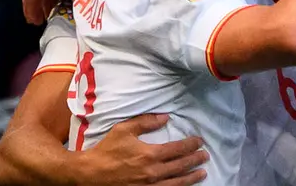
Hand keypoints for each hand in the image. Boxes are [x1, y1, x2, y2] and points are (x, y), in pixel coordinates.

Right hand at [79, 114, 207, 185]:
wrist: (90, 174)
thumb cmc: (107, 150)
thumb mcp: (124, 129)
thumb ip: (146, 122)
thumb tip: (165, 117)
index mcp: (150, 154)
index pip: (178, 149)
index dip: (191, 145)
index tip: (199, 142)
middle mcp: (153, 172)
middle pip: (181, 166)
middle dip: (195, 161)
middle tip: (205, 156)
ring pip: (177, 183)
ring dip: (191, 177)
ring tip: (202, 174)